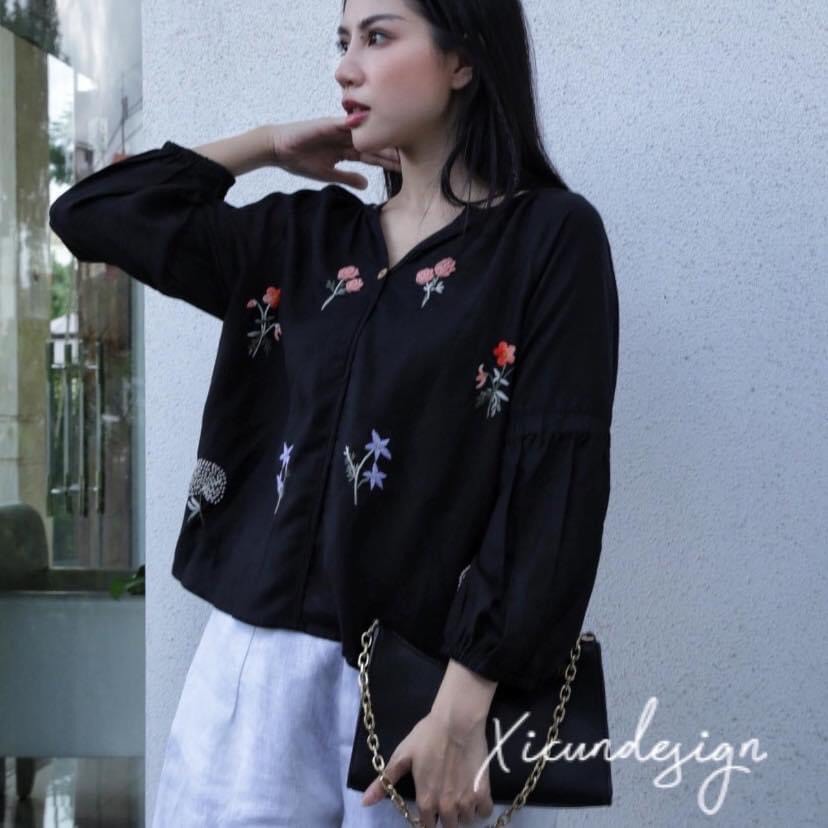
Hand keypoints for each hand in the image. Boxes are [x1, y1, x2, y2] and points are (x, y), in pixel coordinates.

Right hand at [267, 117, 400, 188]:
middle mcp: (346, 137)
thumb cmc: (300, 160)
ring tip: (401, 138)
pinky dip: (359, 124)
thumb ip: (348, 177)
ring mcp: (338, 129)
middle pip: (374, 142)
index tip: (407, 168)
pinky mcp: (327, 124)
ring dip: (382, 135)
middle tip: (414, 152)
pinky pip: (345, 124)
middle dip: (392, 148)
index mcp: (347, 149)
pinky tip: (376, 124)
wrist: (277, 148)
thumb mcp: (328, 174)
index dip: (389, 161)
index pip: (373, 156)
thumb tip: (366, 185)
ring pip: (365, 132)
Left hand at [361, 709, 494, 826]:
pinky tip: (474, 794)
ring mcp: (467, 801)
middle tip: (445, 798)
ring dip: (462, 812)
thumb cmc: (428, 736)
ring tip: (459, 795)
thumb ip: (385, 782)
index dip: (428, 819)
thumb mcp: (402, 756)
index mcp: (426, 801)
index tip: (429, 808)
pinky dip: (479, 807)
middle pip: (448, 826)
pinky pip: (484, 813)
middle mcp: (447, 807)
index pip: (427, 827)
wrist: (457, 721)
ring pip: (465, 821)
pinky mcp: (483, 793)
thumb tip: (365, 802)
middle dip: (446, 817)